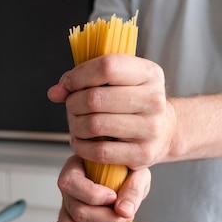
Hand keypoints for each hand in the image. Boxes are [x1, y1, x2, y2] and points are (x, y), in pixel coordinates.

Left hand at [48, 54, 174, 169]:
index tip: (68, 84)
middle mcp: (154, 100)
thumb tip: (55, 92)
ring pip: (95, 125)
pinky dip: (82, 147)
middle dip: (73, 103)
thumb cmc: (134, 102)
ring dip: (75, 125)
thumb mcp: (120, 81)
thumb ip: (86, 79)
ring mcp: (150, 129)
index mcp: (150, 74)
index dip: (79, 75)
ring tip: (76, 124)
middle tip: (71, 107)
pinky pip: (100, 151)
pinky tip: (81, 142)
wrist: (165, 131)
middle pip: (96, 98)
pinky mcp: (143, 154)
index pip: (107, 67)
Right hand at [48, 155, 150, 221]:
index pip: (71, 182)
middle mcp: (69, 186)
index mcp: (78, 166)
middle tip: (125, 218)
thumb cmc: (129, 172)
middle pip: (75, 209)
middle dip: (103, 220)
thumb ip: (133, 189)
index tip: (114, 197)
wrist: (128, 181)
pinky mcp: (68, 220)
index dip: (93, 195)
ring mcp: (67, 204)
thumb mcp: (138, 173)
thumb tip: (124, 210)